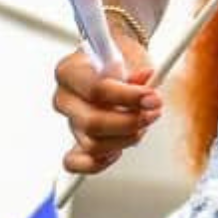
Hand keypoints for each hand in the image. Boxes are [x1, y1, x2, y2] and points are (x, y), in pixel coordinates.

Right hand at [52, 49, 160, 173]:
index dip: (128, 97)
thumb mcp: (132, 54)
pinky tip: (118, 150)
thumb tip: (147, 80)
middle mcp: (65, 98)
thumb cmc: (121, 56)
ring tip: (143, 123)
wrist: (116, 61)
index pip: (96, 90)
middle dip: (130, 122)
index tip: (152, 96)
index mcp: (70, 71)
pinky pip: (76, 162)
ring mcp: (69, 121)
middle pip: (92, 122)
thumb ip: (138, 70)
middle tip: (153, 112)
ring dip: (125, 138)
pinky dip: (98, 162)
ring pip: (92, 144)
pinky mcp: (76, 140)